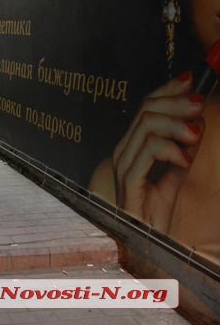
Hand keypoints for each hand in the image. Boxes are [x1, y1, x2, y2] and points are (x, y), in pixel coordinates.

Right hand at [111, 72, 203, 228]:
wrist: (150, 245)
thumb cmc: (160, 212)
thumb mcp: (177, 172)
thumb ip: (184, 146)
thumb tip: (197, 119)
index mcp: (133, 146)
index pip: (145, 106)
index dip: (168, 89)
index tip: (191, 79)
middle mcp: (124, 152)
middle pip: (146, 111)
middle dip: (177, 103)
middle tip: (201, 106)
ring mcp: (123, 166)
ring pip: (147, 126)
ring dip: (177, 125)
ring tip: (196, 137)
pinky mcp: (128, 182)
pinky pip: (148, 152)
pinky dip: (171, 150)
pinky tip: (186, 160)